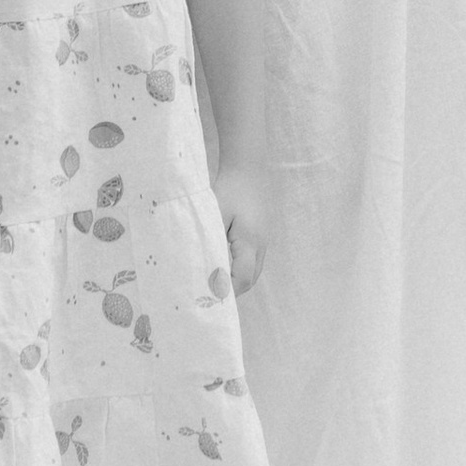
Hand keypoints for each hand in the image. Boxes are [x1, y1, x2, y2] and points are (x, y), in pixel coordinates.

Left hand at [215, 157, 269, 300]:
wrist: (249, 167)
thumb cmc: (229, 188)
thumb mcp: (215, 213)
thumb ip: (209, 240)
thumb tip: (201, 267)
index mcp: (250, 241)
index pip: (242, 277)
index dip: (227, 292)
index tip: (208, 298)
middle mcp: (261, 244)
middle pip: (250, 279)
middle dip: (232, 291)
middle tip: (209, 296)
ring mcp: (264, 241)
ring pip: (254, 272)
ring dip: (237, 281)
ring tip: (215, 285)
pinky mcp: (261, 235)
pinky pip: (254, 261)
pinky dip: (241, 270)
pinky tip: (223, 267)